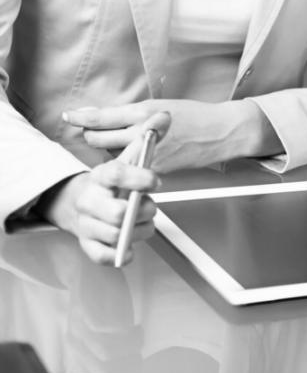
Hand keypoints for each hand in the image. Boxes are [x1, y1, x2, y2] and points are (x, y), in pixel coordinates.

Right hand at [36, 115, 166, 265]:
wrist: (76, 201)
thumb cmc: (108, 182)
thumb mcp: (126, 158)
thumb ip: (147, 140)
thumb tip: (164, 117)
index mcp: (100, 176)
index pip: (116, 174)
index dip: (138, 178)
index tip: (155, 181)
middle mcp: (90, 201)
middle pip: (118, 212)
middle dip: (143, 211)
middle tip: (150, 207)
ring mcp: (87, 223)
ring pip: (116, 234)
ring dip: (139, 230)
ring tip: (143, 221)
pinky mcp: (88, 243)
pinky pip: (102, 255)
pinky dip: (119, 253)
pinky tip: (129, 245)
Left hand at [65, 99, 280, 171]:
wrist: (221, 132)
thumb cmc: (195, 116)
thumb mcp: (160, 106)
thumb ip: (131, 114)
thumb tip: (103, 117)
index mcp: (144, 112)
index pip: (101, 117)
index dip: (81, 118)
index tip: (69, 117)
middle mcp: (142, 132)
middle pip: (98, 138)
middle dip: (92, 135)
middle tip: (94, 131)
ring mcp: (148, 152)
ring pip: (111, 154)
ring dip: (111, 149)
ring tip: (125, 142)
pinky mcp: (155, 168)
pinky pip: (130, 165)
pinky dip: (128, 161)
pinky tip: (137, 154)